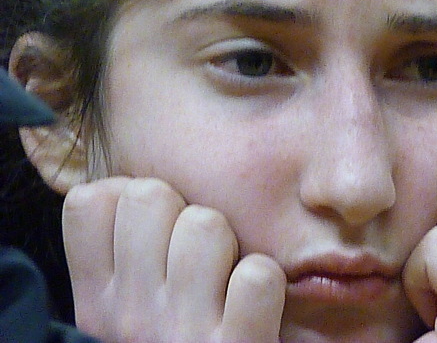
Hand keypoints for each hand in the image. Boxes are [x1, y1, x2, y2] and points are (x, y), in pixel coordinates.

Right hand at [62, 177, 285, 342]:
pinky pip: (256, 275)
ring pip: (206, 224)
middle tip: (192, 259)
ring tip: (223, 283)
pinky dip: (264, 283)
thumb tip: (132, 188)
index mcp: (97, 303)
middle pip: (151, 195)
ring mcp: (183, 332)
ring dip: (227, 245)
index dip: (128, 199)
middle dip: (180, 213)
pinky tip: (253, 306)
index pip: (92, 200)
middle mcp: (129, 316)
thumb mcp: (120, 316)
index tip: (148, 233)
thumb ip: (122, 257)